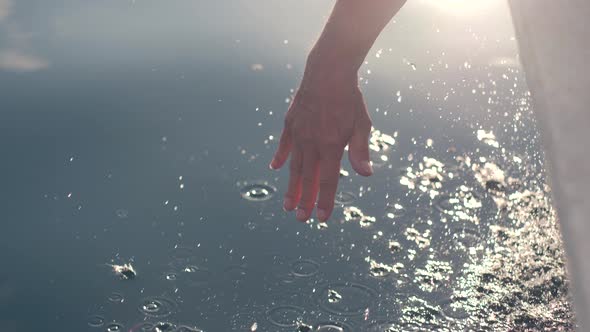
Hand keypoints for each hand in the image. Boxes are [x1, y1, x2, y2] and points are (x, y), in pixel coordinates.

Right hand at [269, 65, 372, 222]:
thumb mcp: (361, 124)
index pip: (327, 181)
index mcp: (330, 146)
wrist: (328, 71)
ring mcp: (298, 134)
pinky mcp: (291, 123)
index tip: (321, 219)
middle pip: (308, 178)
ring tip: (288, 205)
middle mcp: (311, 143)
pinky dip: (280, 157)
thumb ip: (360, 151)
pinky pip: (284, 145)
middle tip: (301, 219)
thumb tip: (366, 174)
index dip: (325, 201)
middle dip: (305, 201)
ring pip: (294, 166)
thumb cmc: (349, 99)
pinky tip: (275, 168)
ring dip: (291, 187)